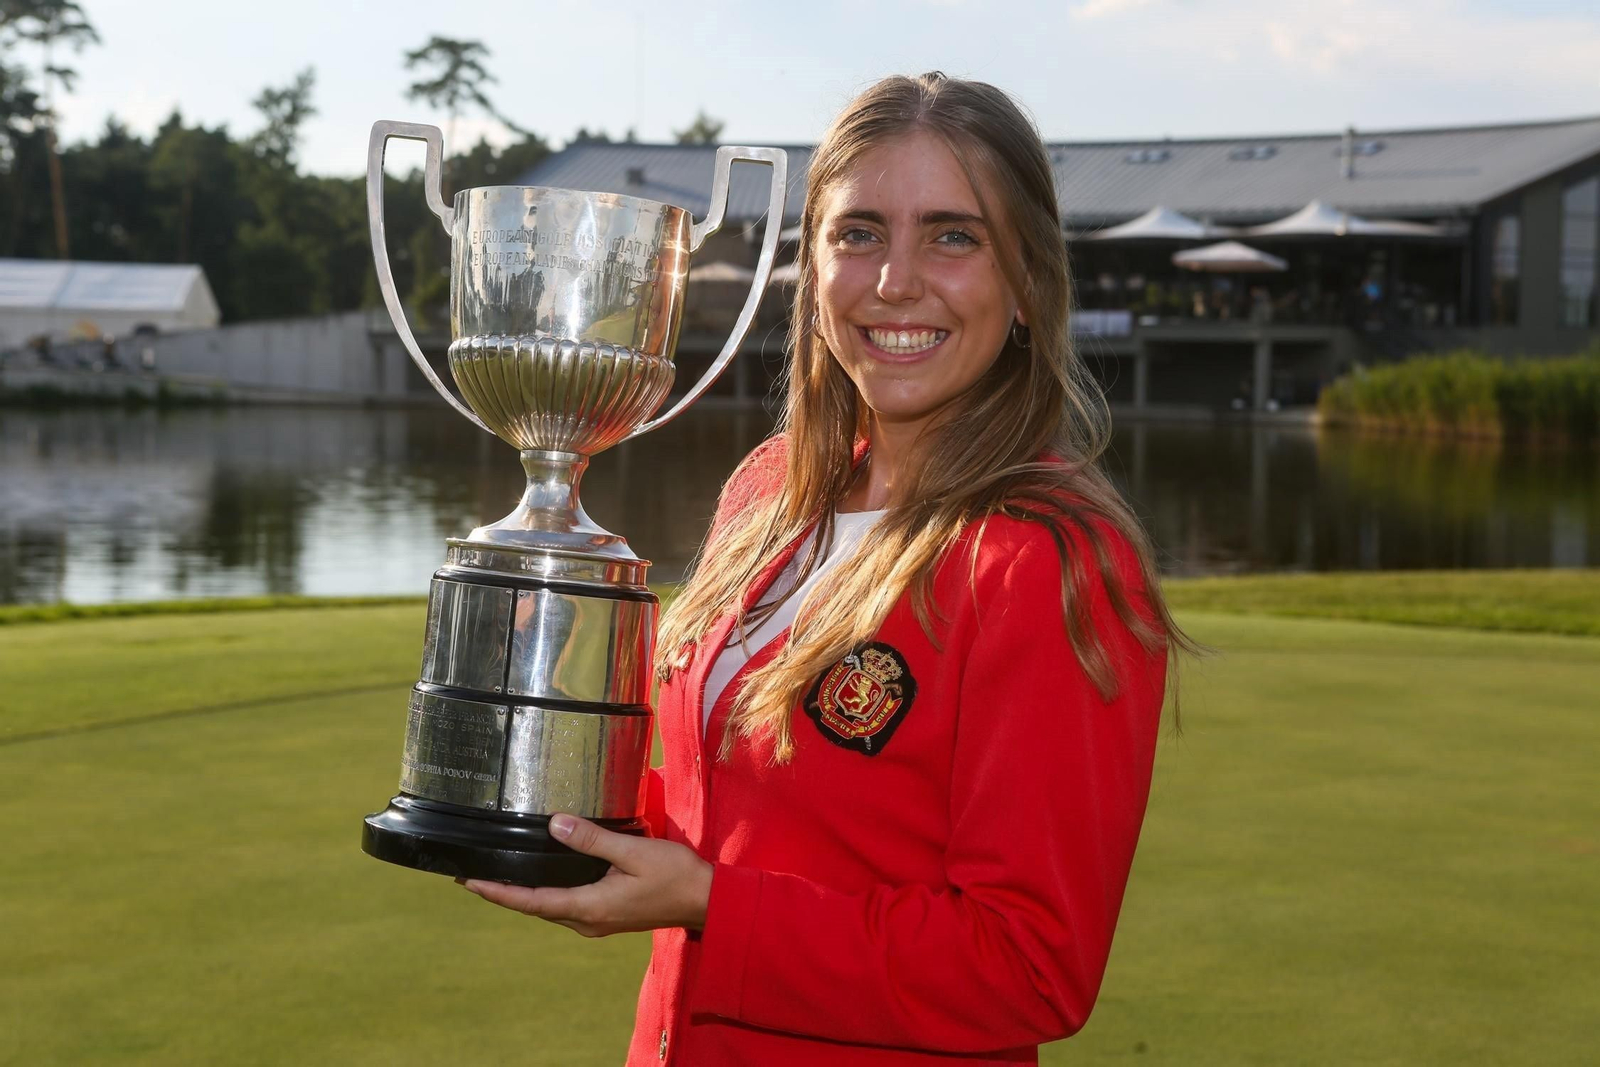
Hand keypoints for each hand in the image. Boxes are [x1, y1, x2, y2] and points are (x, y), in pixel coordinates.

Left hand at [460, 814, 712, 936]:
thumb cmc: (675, 876)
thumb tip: (556, 825)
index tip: (470, 882)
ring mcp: (598, 920)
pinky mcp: (607, 914)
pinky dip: (546, 892)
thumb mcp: (634, 853)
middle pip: (535, 907)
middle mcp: (588, 920)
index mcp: (590, 907)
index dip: (499, 892)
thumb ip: (593, 840)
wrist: (706, 901)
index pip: (532, 901)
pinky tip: (542, 878)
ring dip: (523, 894)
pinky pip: (566, 904)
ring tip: (498, 876)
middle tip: (472, 875)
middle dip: (504, 892)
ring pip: (550, 907)